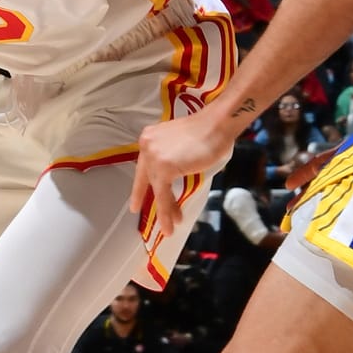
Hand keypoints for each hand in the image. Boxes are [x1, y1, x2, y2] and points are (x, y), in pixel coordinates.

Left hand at [132, 100, 241, 238]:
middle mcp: (147, 145)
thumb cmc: (208, 132)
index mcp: (149, 138)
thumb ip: (171, 156)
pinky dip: (166, 211)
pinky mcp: (163, 168)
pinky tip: (171, 223)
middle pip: (149, 179)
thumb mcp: (180, 143)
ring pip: (156, 188)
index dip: (141, 186)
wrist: (217, 125)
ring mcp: (153, 155)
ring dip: (164, 210)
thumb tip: (174, 174)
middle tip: (160, 218)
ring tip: (170, 227)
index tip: (135, 203)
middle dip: (156, 201)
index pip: (143, 166)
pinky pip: (163, 195)